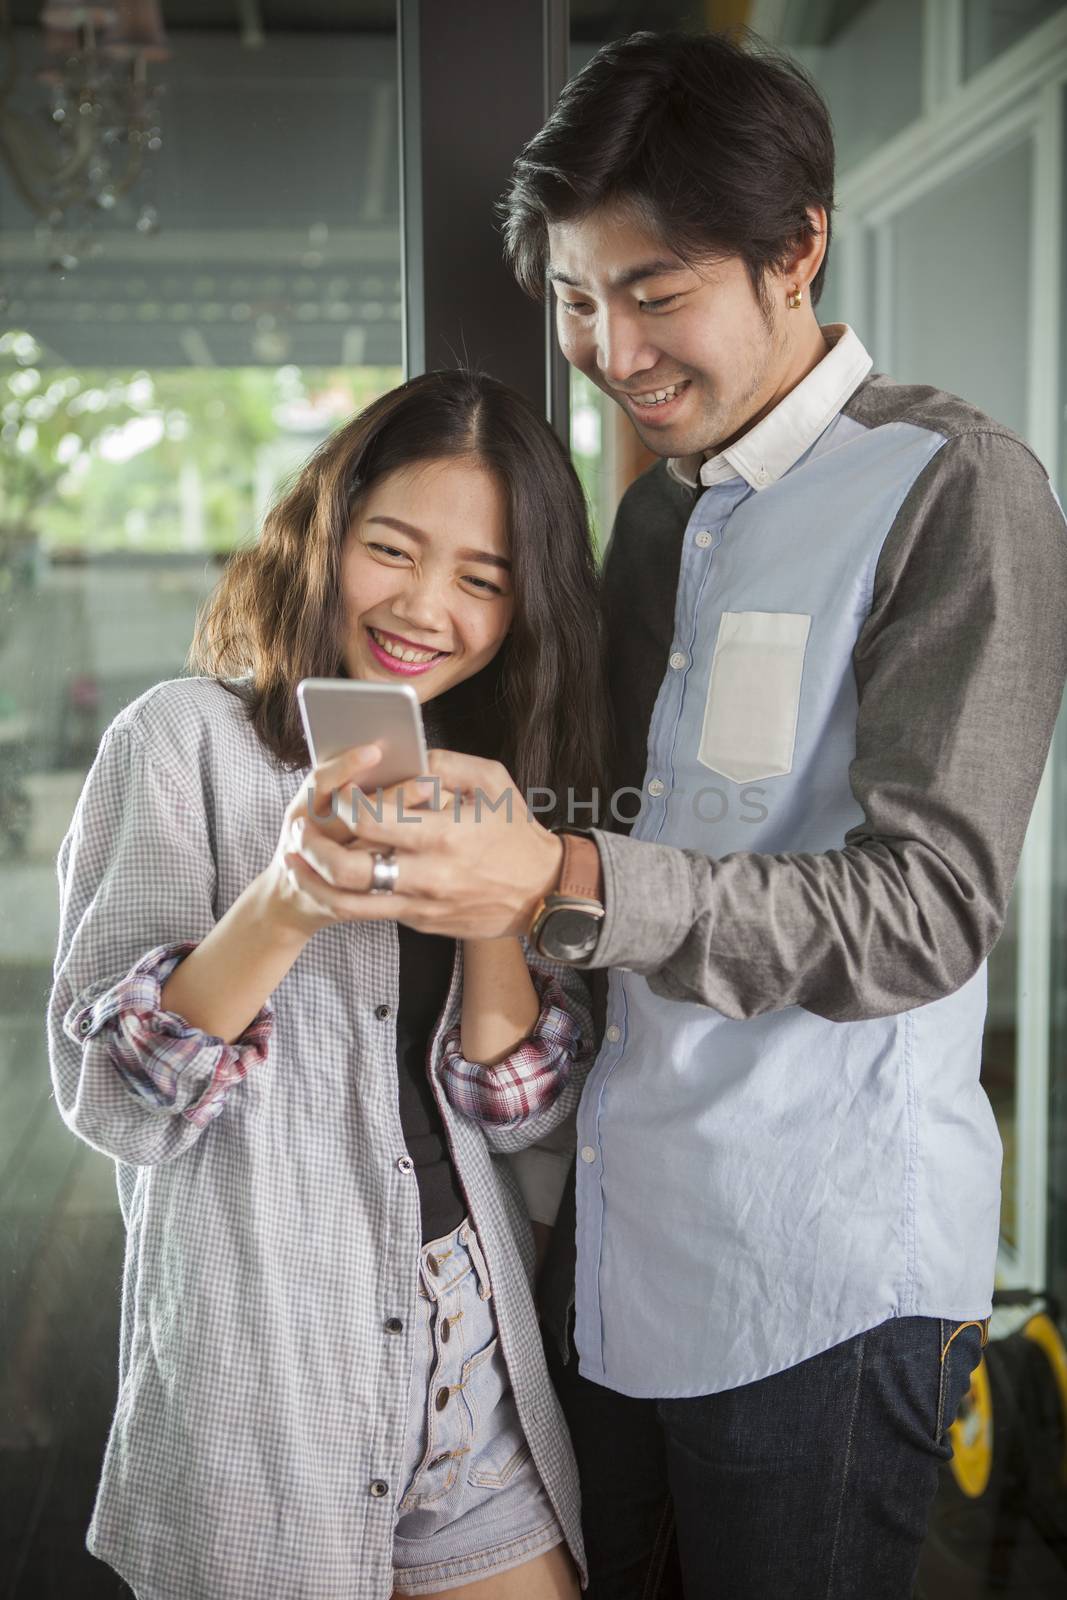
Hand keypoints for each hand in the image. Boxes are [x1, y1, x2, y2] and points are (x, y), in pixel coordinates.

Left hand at [281, 749, 564, 939]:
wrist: (544, 893)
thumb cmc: (517, 831)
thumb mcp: (492, 782)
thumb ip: (444, 764)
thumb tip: (402, 757)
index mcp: (444, 832)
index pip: (371, 818)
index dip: (344, 802)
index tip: (338, 791)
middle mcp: (429, 873)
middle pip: (349, 867)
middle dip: (314, 846)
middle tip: (301, 828)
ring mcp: (423, 903)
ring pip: (350, 902)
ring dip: (314, 881)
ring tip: (294, 861)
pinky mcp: (421, 923)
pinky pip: (371, 912)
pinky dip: (343, 896)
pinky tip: (326, 880)